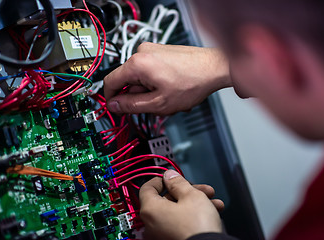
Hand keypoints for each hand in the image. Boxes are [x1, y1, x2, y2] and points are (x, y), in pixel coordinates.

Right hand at [104, 42, 229, 114]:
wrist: (214, 68)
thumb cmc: (193, 82)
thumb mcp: (158, 103)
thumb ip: (131, 106)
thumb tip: (114, 106)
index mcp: (137, 64)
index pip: (110, 82)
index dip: (111, 100)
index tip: (117, 110)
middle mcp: (142, 52)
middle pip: (128, 82)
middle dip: (139, 97)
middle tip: (156, 106)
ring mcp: (152, 50)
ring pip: (140, 79)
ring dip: (151, 92)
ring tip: (169, 97)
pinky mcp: (160, 52)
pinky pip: (150, 72)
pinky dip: (157, 84)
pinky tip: (172, 89)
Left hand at [139, 170, 223, 239]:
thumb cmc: (197, 227)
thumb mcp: (191, 195)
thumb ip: (178, 182)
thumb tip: (170, 176)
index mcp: (150, 210)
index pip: (148, 188)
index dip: (162, 179)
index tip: (173, 177)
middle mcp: (151, 225)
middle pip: (166, 200)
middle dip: (187, 192)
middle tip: (201, 189)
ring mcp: (161, 235)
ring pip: (177, 212)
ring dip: (194, 203)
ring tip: (212, 202)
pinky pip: (180, 224)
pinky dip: (192, 217)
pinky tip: (211, 212)